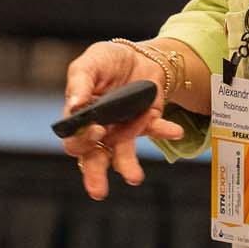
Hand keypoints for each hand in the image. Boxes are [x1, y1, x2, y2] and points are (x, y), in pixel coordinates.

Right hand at [61, 41, 185, 200]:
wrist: (140, 56)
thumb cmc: (107, 61)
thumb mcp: (91, 62)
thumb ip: (79, 82)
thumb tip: (73, 105)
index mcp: (80, 117)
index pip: (74, 139)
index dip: (81, 140)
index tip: (95, 131)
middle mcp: (100, 130)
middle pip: (92, 159)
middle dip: (94, 176)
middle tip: (98, 191)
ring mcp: (123, 130)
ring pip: (122, 156)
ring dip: (128, 166)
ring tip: (134, 178)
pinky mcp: (147, 125)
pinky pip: (155, 132)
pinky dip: (164, 131)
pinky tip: (174, 130)